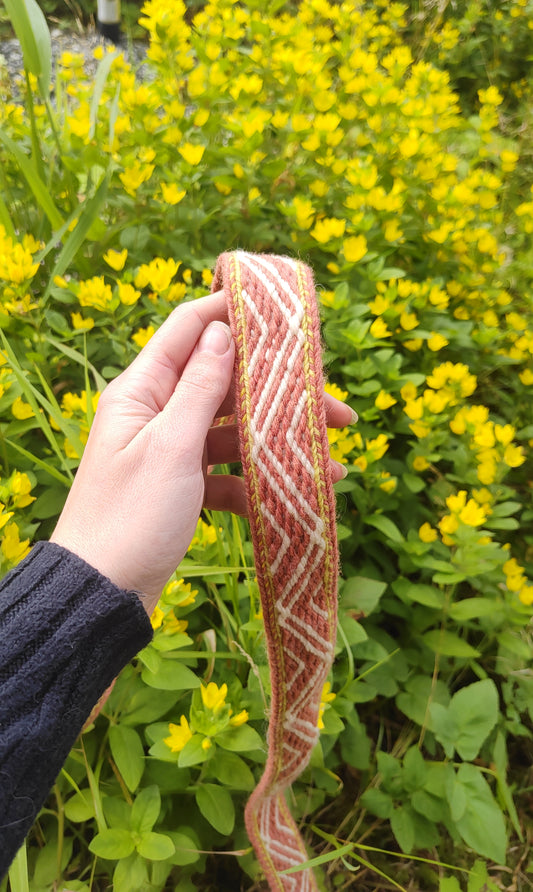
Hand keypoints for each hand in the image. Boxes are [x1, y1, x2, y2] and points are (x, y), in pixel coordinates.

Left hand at [51, 293, 353, 613]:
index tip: (282, 310)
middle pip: (225, 383)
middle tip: (337, 409)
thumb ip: (200, 388)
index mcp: (143, 389)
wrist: (102, 593)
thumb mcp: (172, 447)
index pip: (189, 328)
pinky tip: (294, 495)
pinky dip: (258, 481)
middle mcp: (156, 411)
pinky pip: (227, 471)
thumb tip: (222, 330)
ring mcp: (171, 449)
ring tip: (332, 460)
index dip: (232, 312)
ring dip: (278, 442)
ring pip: (234, 430)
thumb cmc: (130, 517)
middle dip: (280, 393)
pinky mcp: (182, 484)